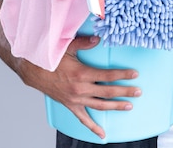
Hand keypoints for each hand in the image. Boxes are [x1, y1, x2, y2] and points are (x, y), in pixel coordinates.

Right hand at [17, 35, 140, 139]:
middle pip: (108, 92)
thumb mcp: (68, 47)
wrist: (34, 72)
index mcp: (82, 74)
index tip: (135, 74)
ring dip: (115, 106)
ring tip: (129, 106)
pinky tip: (103, 134)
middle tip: (138, 91)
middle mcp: (81, 89)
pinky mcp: (71, 106)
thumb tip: (98, 39)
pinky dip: (93, 128)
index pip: (108, 75)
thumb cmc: (51, 59)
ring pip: (100, 105)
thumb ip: (84, 43)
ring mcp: (76, 99)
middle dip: (125, 92)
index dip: (123, 74)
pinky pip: (83, 119)